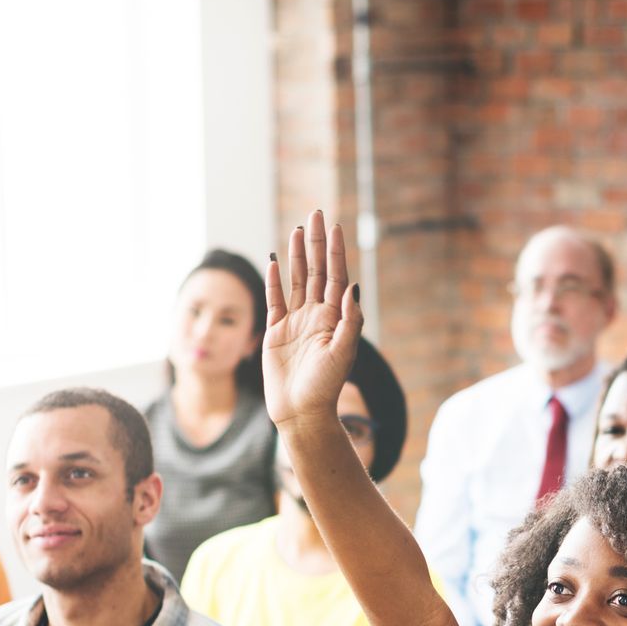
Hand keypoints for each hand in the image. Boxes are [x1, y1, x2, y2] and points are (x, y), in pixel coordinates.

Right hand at [261, 210, 362, 431]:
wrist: (301, 412)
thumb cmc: (326, 386)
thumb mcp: (344, 352)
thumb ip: (350, 319)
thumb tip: (353, 286)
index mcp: (335, 318)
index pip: (336, 276)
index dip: (335, 251)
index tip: (334, 226)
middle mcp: (316, 315)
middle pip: (317, 271)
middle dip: (316, 243)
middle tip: (315, 214)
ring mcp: (295, 322)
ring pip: (296, 280)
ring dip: (297, 255)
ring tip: (297, 230)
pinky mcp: (275, 331)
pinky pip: (274, 300)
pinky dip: (274, 280)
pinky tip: (273, 261)